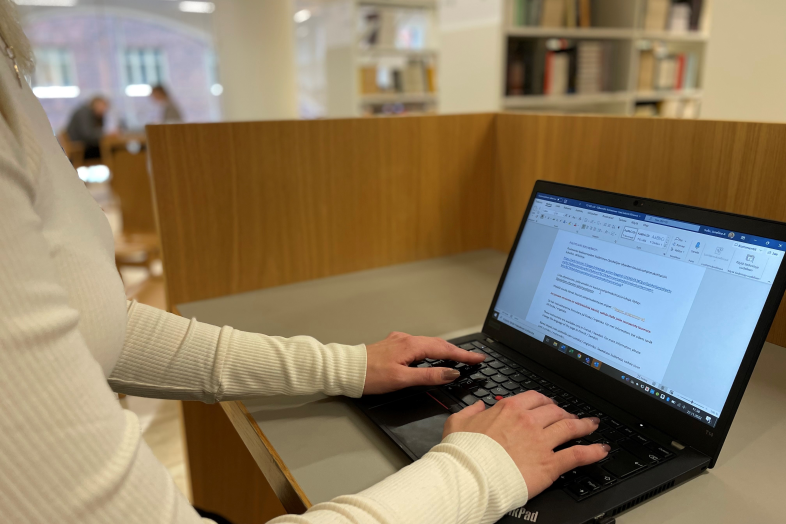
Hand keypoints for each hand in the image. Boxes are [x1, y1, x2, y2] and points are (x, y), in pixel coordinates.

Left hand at [363, 332, 485, 394]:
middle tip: (474, 358)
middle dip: (458, 351)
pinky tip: (431, 356)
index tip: (478, 358)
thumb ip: (428, 376)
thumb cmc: (369, 376)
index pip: (444, 350)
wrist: (345, 370)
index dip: (464, 355)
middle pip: (439, 344)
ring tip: (458, 357)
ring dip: (445, 350)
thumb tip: (450, 373)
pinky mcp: (393, 345)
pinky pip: (419, 345)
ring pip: (429, 344)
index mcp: (411, 346)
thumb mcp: (401, 379)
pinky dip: (431, 350)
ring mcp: (399, 341)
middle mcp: (406, 339)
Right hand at [443, 391, 608, 497]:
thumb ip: (470, 411)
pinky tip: (601, 450)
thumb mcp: (458, 422)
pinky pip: (577, 454)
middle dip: (565, 412)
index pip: (535, 398)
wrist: (471, 476)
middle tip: (570, 416)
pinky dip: (593, 451)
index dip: (545, 401)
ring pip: (570, 428)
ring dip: (584, 426)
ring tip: (592, 425)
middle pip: (555, 411)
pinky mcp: (550, 464)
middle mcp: (528, 421)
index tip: (549, 404)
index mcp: (509, 409)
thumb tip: (478, 406)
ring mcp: (541, 441)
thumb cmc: (463, 453)